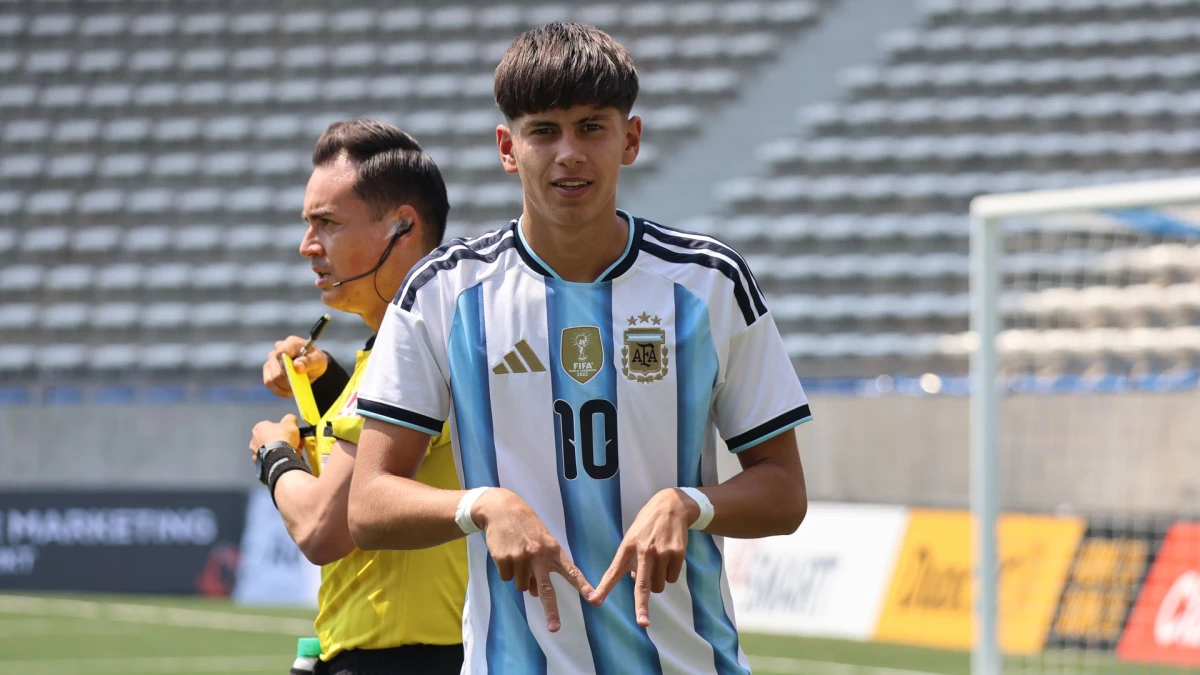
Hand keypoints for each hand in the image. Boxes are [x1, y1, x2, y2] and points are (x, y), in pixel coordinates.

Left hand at [248, 414, 301, 461]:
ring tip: (292, 452)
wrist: (279, 457)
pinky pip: (270, 459)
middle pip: (272, 439)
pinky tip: (286, 458)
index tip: (290, 434)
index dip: (283, 430)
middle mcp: (254, 439)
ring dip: (281, 451)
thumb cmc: (282, 438)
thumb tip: (291, 419)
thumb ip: (290, 419)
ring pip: (271, 450)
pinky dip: (277, 459)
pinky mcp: (259, 463)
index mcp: (259, 427)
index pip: (271, 426)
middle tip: (293, 443)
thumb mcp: (290, 423)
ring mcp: (255, 452)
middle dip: (283, 441)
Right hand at [262, 336, 328, 397]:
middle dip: (288, 380)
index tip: (296, 373)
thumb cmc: (315, 360)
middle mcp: (277, 350)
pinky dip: (280, 390)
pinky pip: (269, 383)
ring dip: (284, 387)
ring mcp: (271, 361)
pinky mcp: (268, 371)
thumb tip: (297, 366)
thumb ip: (309, 362)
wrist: (312, 366)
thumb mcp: (318, 360)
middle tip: (299, 383)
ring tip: (296, 387)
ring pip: (271, 378)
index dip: (286, 365)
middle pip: (276, 369)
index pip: (282, 353)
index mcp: (291, 343)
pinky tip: (290, 391)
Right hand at [473, 488, 596, 631]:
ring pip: (522, 586)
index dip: (583, 585)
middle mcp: (538, 555)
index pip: (571, 571)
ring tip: (518, 557)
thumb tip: (535, 594)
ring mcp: (521, 558)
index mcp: (553, 550)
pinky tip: (506, 554)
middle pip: (546, 589)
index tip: (593, 598)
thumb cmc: (526, 527)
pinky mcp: (504, 559)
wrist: (501, 509)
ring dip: (521, 579)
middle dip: (551, 610)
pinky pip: (507, 578)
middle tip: (555, 628)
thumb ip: (542, 568)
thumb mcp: (540, 543)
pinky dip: (507, 571)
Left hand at [592, 488, 697, 626]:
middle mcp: (644, 551)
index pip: (613, 571)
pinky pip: (672, 578)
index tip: (595, 601)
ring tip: (658, 562)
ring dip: (658, 582)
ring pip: (659, 586)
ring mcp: (662, 552)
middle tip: (643, 622)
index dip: (604, 588)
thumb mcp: (632, 538)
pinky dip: (670, 574)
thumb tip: (637, 584)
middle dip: (642, 608)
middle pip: (642, 586)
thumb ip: (630, 562)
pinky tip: (669, 557)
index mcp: (627, 547)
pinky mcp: (677, 553)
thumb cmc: (647, 526)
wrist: (671, 506)